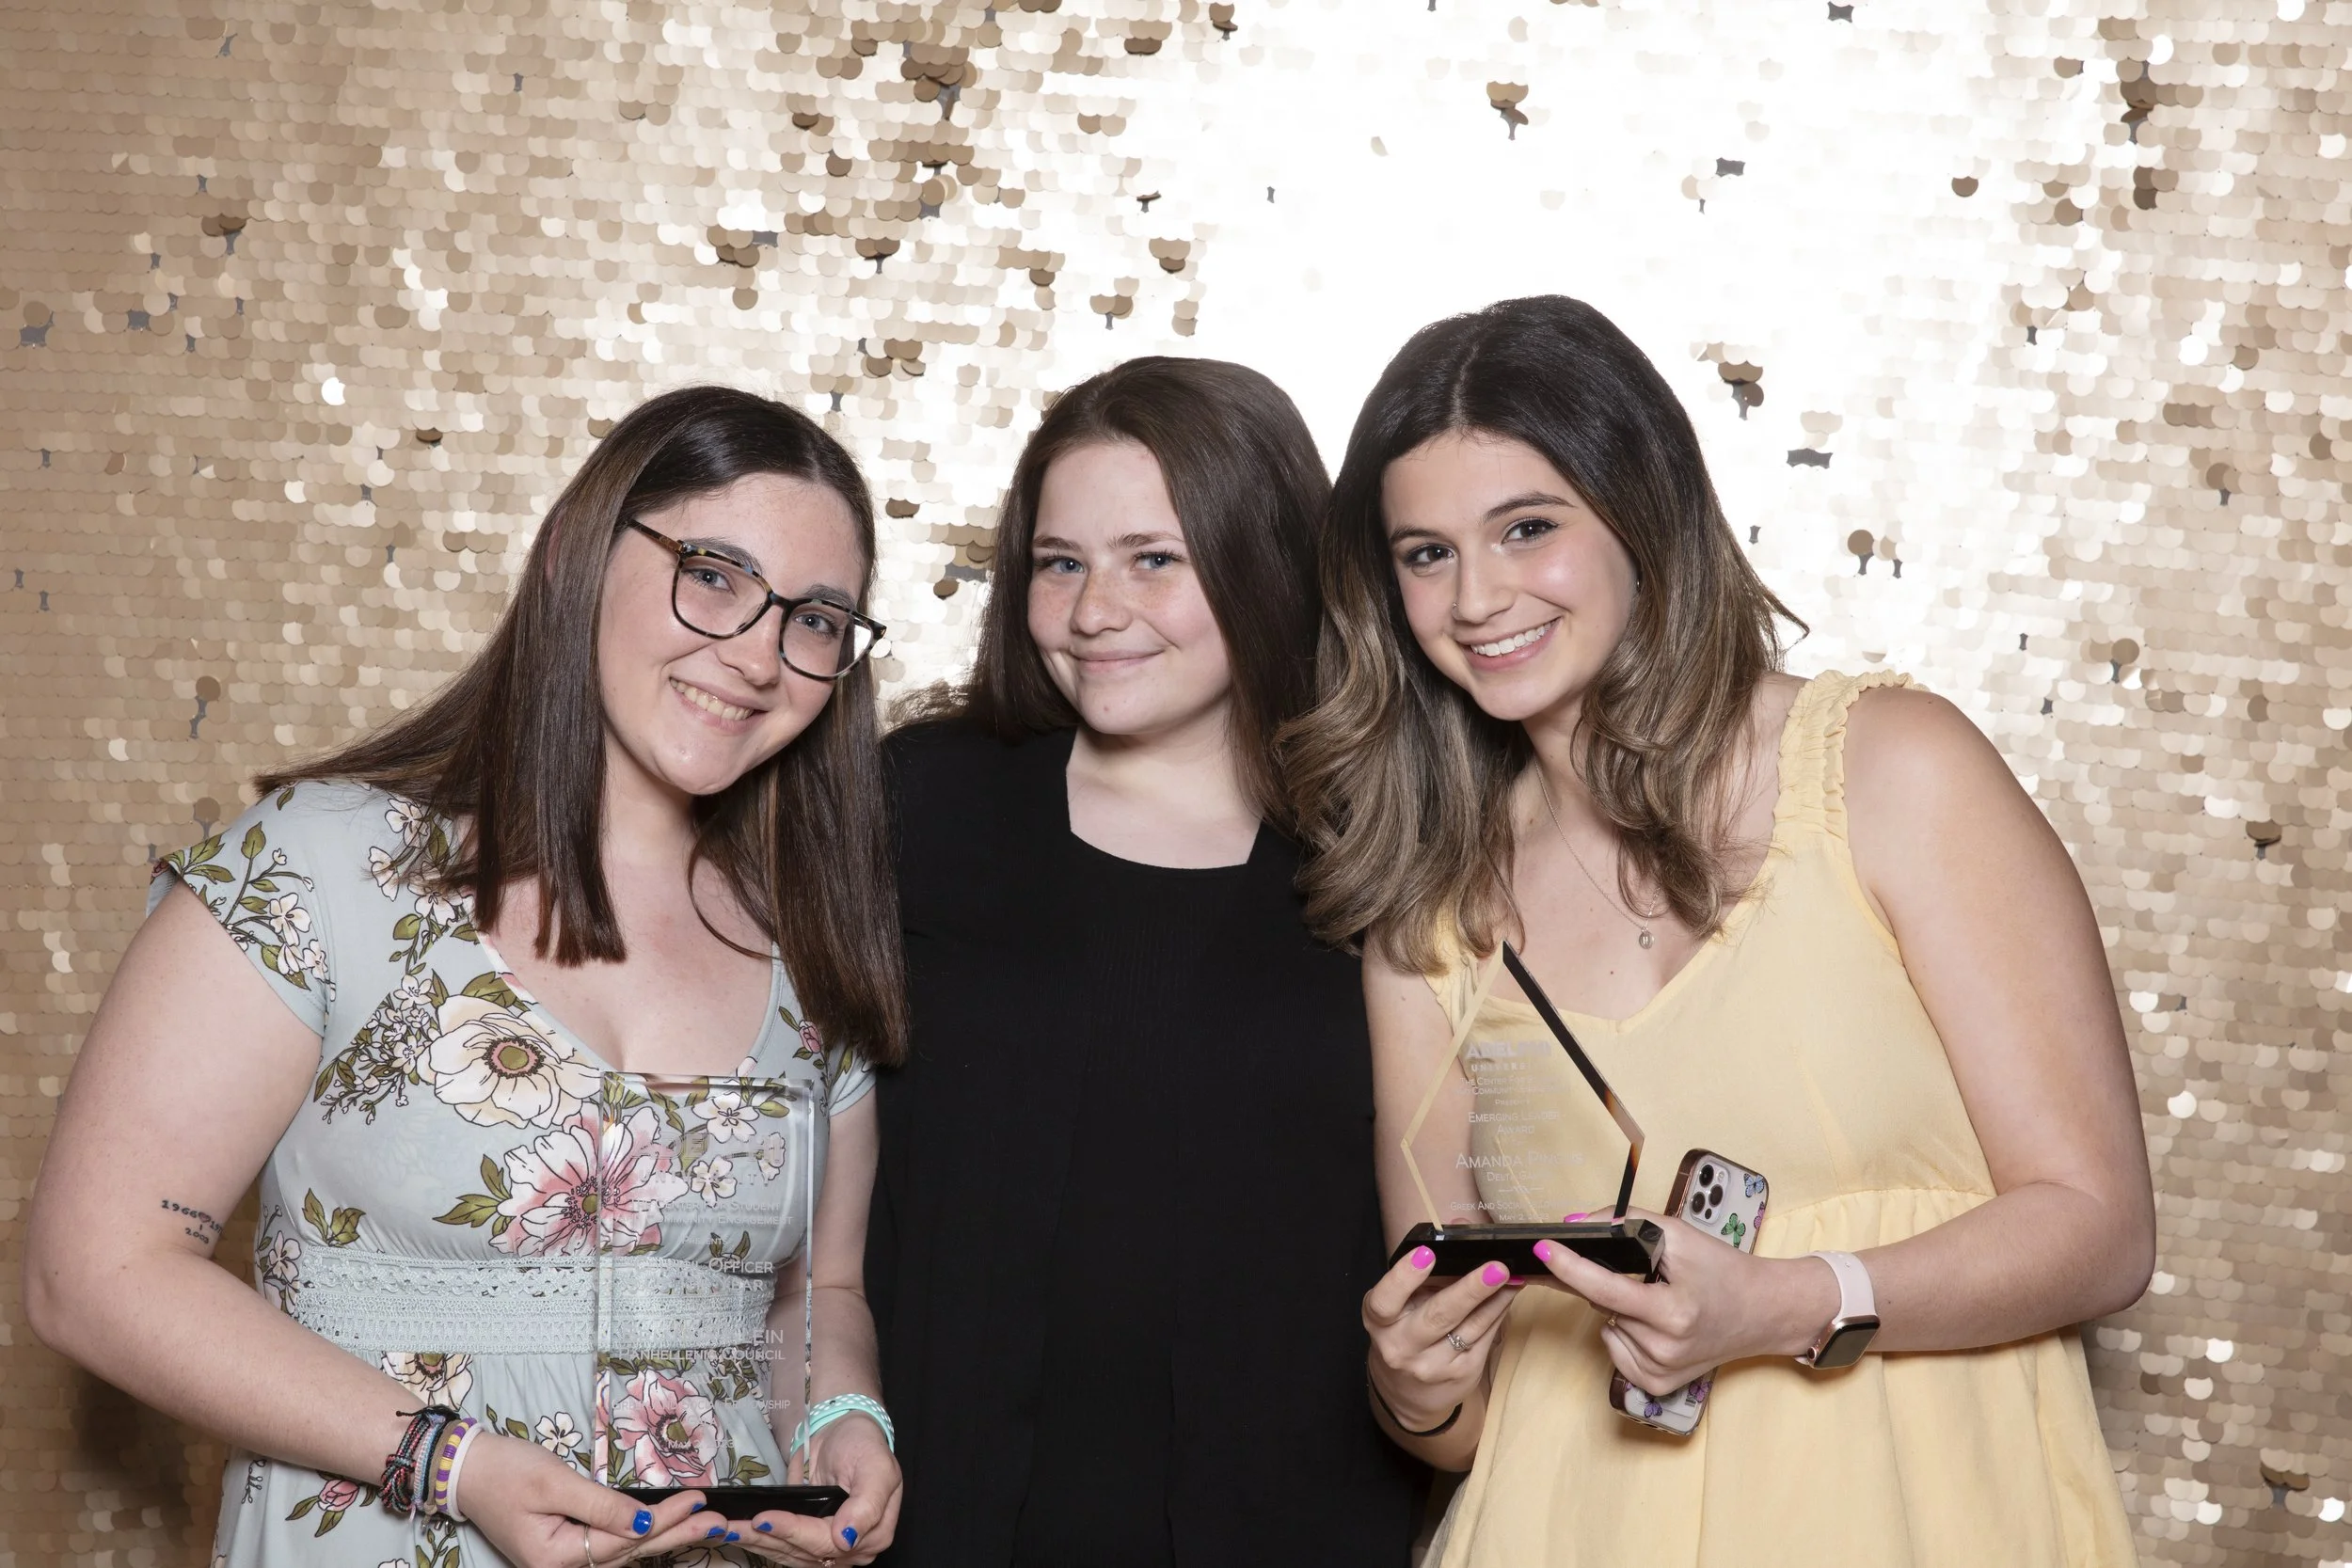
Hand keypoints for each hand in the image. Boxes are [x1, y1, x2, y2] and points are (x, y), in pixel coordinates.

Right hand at [455, 1431, 712, 1565]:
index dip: (664, 1521)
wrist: (466, 1470)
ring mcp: (562, 1562)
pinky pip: (611, 1547)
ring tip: (705, 1524)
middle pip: (629, 1553)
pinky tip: (669, 1528)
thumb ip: (601, 1506)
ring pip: (624, 1552)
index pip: (622, 1541)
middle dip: (677, 1534)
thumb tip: (644, 1523)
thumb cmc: (505, 1471)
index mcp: (553, 1558)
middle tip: (720, 1522)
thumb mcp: (554, 1482)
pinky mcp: (566, 1548)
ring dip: (665, 1536)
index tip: (698, 1501)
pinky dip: (641, 1536)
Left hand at [735, 1415, 899, 1566]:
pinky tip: (737, 1532)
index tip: (763, 1518)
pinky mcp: (807, 1540)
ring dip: (757, 1542)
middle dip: (767, 1538)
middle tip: (733, 1525)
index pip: (826, 1542)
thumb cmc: (864, 1444)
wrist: (845, 1431)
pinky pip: (783, 1547)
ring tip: (729, 1528)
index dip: (793, 1532)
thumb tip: (846, 1539)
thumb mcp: (876, 1467)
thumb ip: (867, 1505)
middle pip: (803, 1552)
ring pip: (788, 1554)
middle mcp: (850, 1548)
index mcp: (873, 1535)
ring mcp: (827, 1547)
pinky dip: (759, 1540)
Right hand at [1361, 1245, 1520, 1431]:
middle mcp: (1402, 1347)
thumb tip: (1462, 1228)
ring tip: (1513, 1276)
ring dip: (1495, 1299)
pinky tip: (1508, 1294)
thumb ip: (1424, 1272)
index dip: (1404, 1276)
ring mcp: (1433, 1365)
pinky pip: (1484, 1337)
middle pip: (1438, 1316)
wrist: (1407, 1393)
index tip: (1427, 1253)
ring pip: (1470, 1326)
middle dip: (1470, 1290)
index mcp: (1380, 1322)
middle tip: (1496, 1268)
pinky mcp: (1461, 1374)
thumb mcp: (1398, 1306)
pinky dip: (1498, 1312)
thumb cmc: (1402, 1333)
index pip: (1385, 1300)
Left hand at [1526, 1209, 1839, 1395]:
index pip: (1604, 1288)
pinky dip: (1625, 1332)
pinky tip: (1655, 1324)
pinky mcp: (1657, 1385)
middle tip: (1639, 1272)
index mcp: (1673, 1312)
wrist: (1764, 1312)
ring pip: (1607, 1325)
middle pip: (1603, 1305)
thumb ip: (1627, 1223)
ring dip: (1618, 1308)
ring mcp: (1661, 1372)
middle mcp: (1665, 1349)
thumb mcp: (1680, 1234)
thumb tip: (1576, 1224)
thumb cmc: (1723, 1270)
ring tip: (1659, 1300)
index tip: (1542, 1248)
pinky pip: (1615, 1349)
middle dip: (1605, 1281)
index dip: (1569, 1267)